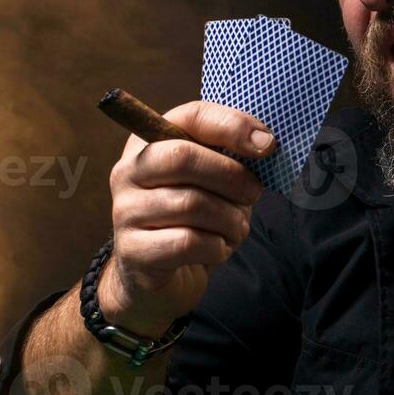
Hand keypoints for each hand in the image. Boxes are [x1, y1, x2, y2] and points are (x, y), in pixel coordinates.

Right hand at [102, 101, 274, 335]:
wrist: (163, 278)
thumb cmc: (196, 219)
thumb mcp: (216, 182)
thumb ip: (234, 157)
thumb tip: (264, 144)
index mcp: (151, 143)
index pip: (191, 116)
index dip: (233, 126)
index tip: (268, 146)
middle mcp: (129, 171)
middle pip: (184, 157)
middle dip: (233, 177)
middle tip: (252, 195)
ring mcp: (125, 211)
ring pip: (191, 204)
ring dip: (230, 219)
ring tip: (235, 228)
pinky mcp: (132, 250)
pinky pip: (188, 242)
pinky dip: (216, 248)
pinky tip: (216, 250)